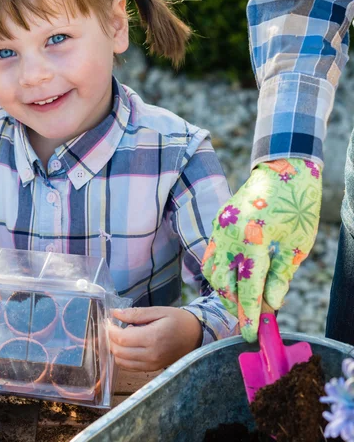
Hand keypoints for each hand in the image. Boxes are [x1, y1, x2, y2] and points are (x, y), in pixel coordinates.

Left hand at [108, 306, 202, 371]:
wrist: (195, 336)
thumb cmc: (178, 320)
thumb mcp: (158, 311)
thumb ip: (135, 313)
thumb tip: (114, 313)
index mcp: (153, 338)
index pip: (121, 339)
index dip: (110, 329)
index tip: (109, 320)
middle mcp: (151, 355)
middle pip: (118, 351)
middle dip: (111, 339)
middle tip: (113, 326)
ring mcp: (152, 364)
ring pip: (121, 361)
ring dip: (116, 348)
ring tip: (122, 335)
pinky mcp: (152, 369)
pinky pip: (129, 366)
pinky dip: (123, 356)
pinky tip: (128, 344)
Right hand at [202, 158, 321, 341]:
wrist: (282, 173)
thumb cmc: (296, 209)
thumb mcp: (296, 247)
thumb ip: (280, 277)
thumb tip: (270, 305)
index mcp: (254, 242)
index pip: (247, 289)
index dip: (248, 315)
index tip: (249, 335)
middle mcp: (230, 237)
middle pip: (223, 283)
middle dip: (234, 304)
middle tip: (250, 317)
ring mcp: (219, 229)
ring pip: (211, 270)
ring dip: (224, 288)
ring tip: (242, 297)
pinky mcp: (217, 224)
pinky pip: (210, 254)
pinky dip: (219, 270)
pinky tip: (234, 275)